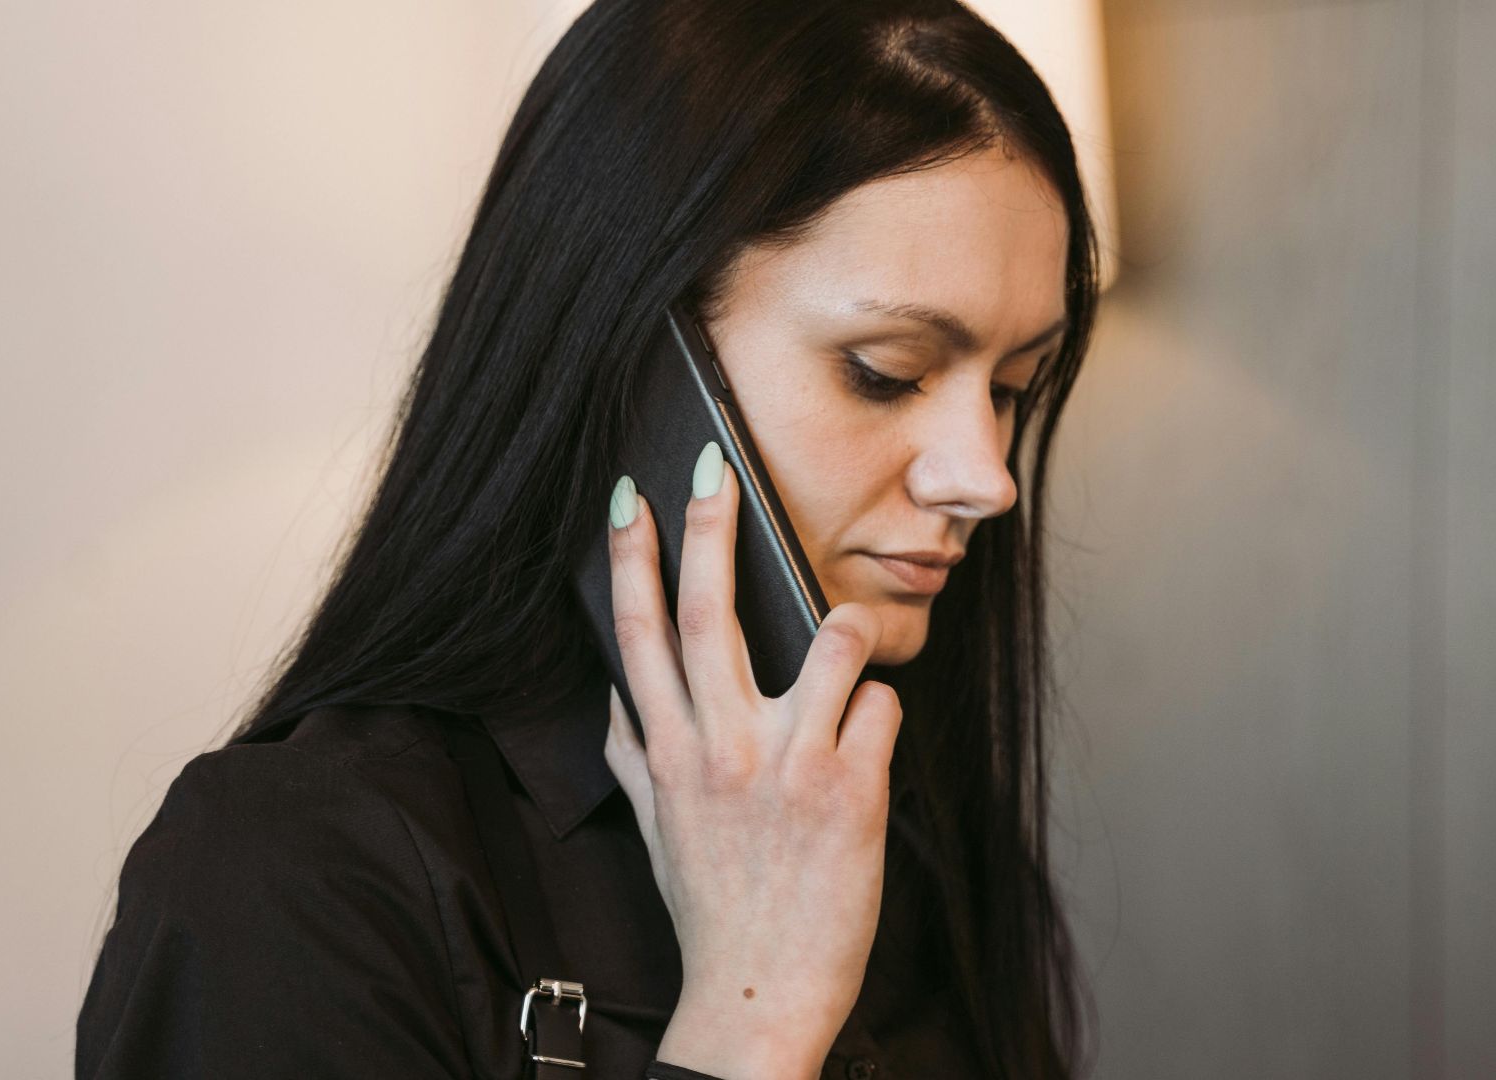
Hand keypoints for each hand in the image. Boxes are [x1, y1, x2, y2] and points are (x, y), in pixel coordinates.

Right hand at [601, 442, 901, 1074]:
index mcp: (668, 754)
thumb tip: (615, 697)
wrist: (760, 994)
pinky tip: (871, 739)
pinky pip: (880, 702)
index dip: (630, 557)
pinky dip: (880, 704)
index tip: (630, 495)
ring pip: (825, 641)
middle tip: (712, 464)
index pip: (637, 635)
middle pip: (707, 612)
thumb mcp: (657, 829)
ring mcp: (788, 766)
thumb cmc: (713, 908)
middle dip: (708, 528)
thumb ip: (635, 756)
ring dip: (840, 625)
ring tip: (841, 639)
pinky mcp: (851, 789)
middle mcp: (721, 750)